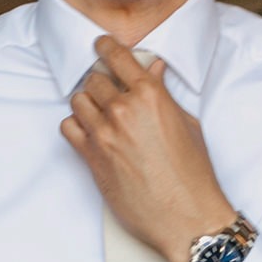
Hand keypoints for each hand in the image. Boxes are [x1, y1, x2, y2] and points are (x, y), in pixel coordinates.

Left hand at [62, 36, 235, 261]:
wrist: (186, 217)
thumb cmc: (193, 174)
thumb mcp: (187, 125)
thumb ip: (164, 95)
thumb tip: (153, 71)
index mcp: (150, 96)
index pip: (118, 57)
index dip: (106, 46)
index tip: (100, 44)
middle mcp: (124, 111)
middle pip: (94, 79)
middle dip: (100, 82)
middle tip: (108, 91)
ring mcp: (104, 134)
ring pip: (78, 101)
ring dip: (87, 103)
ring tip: (100, 113)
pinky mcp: (91, 158)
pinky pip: (68, 128)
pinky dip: (75, 126)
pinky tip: (90, 132)